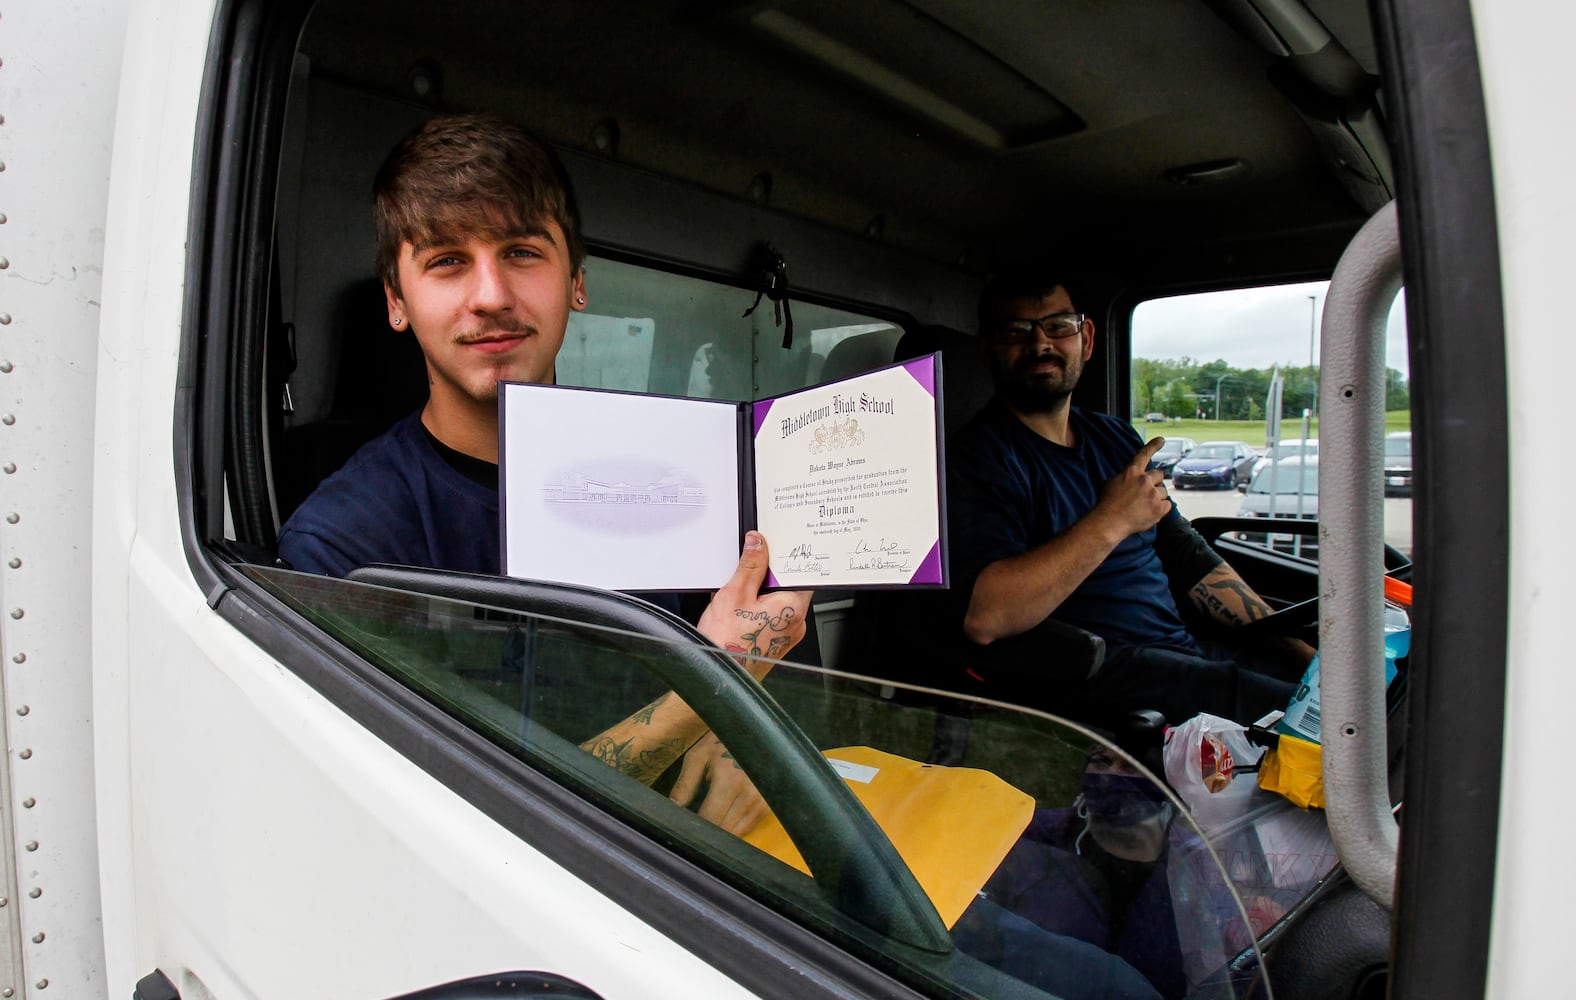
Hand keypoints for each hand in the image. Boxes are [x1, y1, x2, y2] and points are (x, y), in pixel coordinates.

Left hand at [670, 731, 768, 834]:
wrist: (751, 732)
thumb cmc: (721, 742)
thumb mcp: (698, 757)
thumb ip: (685, 785)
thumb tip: (674, 809)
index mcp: (730, 781)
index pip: (711, 819)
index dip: (696, 827)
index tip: (687, 826)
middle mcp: (749, 794)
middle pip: (724, 830)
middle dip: (708, 830)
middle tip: (697, 823)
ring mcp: (762, 801)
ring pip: (737, 833)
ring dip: (722, 830)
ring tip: (712, 816)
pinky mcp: (768, 805)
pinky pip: (748, 827)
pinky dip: (735, 826)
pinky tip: (726, 814)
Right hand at [696, 531, 810, 679]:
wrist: (718, 677)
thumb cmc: (727, 644)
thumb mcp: (735, 593)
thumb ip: (750, 565)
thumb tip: (758, 544)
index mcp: (793, 606)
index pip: (800, 572)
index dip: (785, 558)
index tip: (769, 552)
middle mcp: (796, 622)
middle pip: (788, 586)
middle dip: (766, 578)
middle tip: (745, 580)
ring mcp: (787, 635)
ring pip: (778, 602)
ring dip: (759, 595)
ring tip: (737, 603)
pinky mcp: (777, 643)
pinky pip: (772, 617)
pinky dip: (758, 611)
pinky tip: (738, 615)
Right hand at [1093, 437, 1171, 538]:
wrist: (1109, 523)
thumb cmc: (1107, 504)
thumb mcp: (1111, 483)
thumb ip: (1125, 477)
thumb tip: (1132, 478)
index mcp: (1132, 472)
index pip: (1144, 454)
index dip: (1153, 446)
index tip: (1161, 440)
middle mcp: (1144, 480)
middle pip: (1159, 475)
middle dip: (1154, 483)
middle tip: (1146, 493)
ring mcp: (1153, 494)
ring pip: (1163, 492)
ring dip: (1157, 497)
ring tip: (1144, 506)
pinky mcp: (1159, 508)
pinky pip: (1167, 505)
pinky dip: (1161, 509)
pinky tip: (1149, 512)